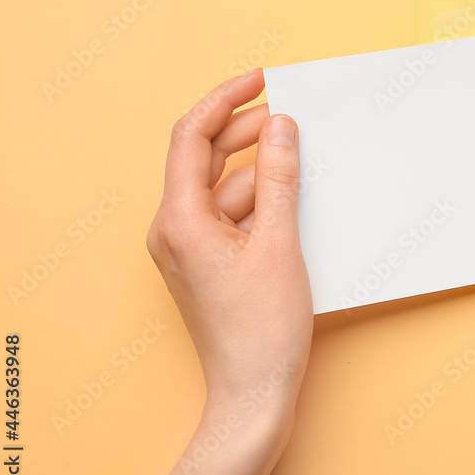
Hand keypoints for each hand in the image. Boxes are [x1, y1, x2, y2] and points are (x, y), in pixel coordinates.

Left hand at [99, 70, 313, 474]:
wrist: (254, 393)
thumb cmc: (263, 330)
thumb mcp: (280, 244)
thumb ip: (280, 180)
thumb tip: (280, 128)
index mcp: (180, 220)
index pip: (192, 136)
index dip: (225, 100)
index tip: (260, 80)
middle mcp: (174, 230)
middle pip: (205, 159)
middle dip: (246, 131)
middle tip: (291, 114)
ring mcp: (189, 249)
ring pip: (222, 188)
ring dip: (258, 169)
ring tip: (301, 154)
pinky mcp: (208, 265)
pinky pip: (230, 216)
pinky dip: (259, 201)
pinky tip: (293, 196)